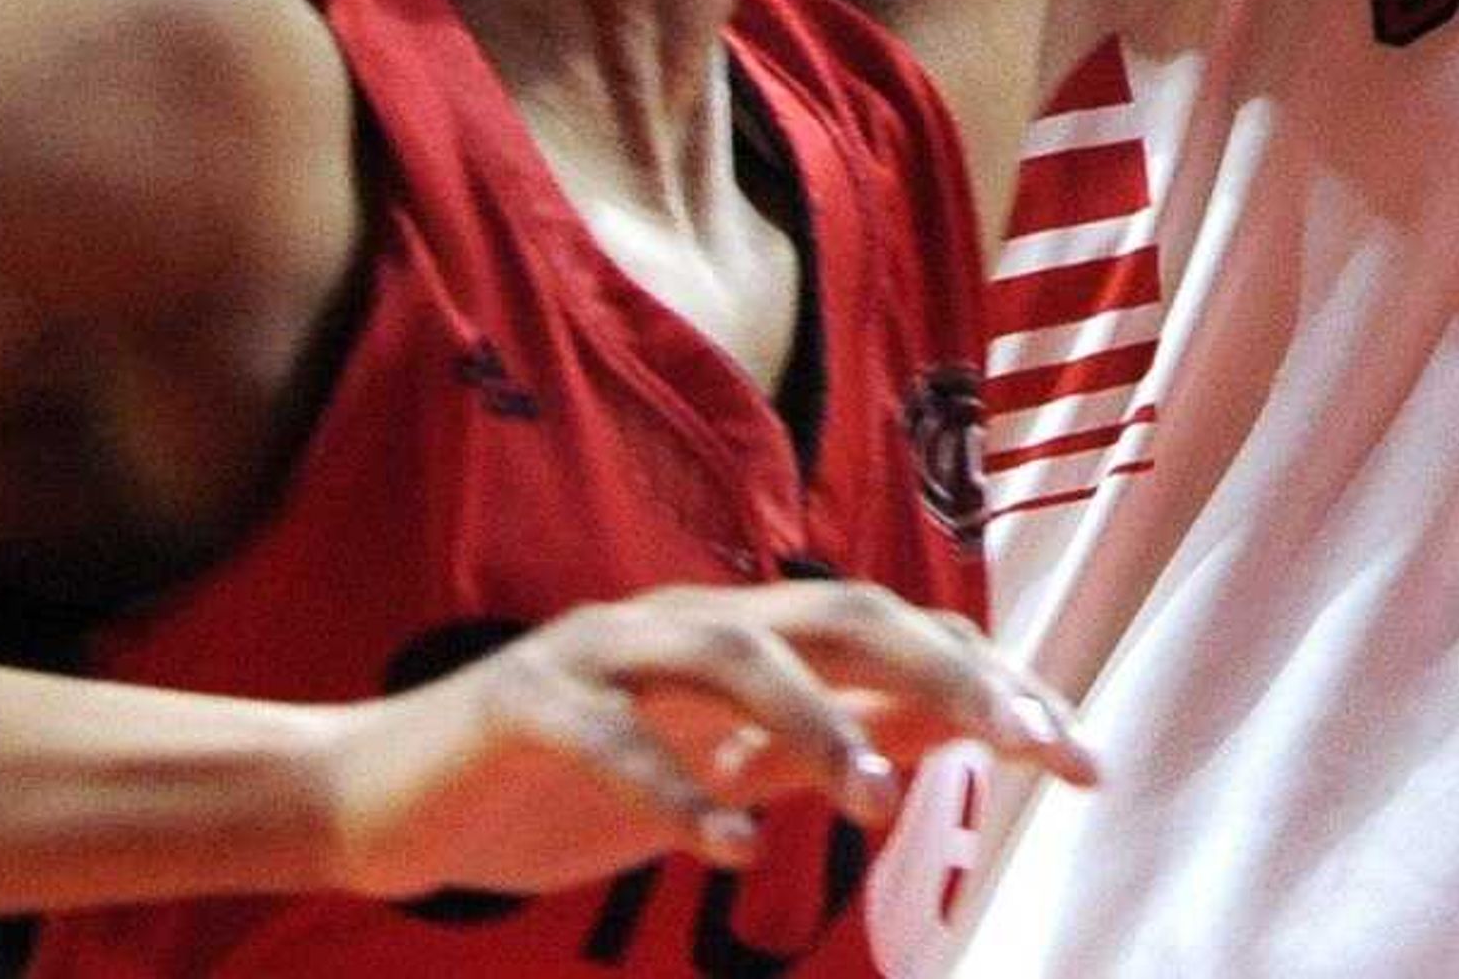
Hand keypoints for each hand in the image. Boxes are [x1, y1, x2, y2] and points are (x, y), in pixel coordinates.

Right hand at [315, 577, 1095, 898]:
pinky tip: (721, 848)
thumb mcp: (719, 766)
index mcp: (741, 636)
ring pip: (729, 647)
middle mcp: (684, 621)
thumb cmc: (561, 783)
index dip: (994, 681)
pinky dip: (670, 787)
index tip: (1078, 756)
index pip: (895, 633)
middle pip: (839, 611)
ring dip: (812, 720)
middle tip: (1028, 748)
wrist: (380, 797)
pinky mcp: (524, 704)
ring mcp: (601, 652)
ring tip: (874, 803)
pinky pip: (608, 734)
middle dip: (945, 670)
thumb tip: (949, 722)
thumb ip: (826, 737)